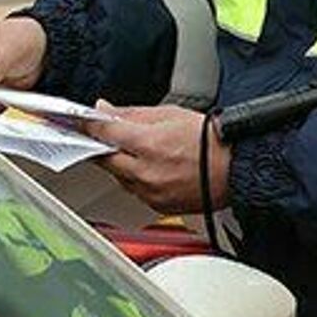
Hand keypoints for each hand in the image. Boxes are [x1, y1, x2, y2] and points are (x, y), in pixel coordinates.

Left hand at [88, 103, 230, 213]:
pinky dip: (134, 178)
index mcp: (149, 145)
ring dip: (118, 163)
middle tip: (101, 137)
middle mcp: (147, 173)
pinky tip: (148, 167)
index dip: (88, 126)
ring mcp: (152, 193)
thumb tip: (105, 110)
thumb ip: (131, 114)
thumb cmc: (211, 140)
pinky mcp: (159, 207)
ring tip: (136, 150)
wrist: (238, 167)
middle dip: (100, 147)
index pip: (105, 133)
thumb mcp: (169, 114)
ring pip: (119, 177)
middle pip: (105, 160)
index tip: (78, 121)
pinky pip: (134, 191)